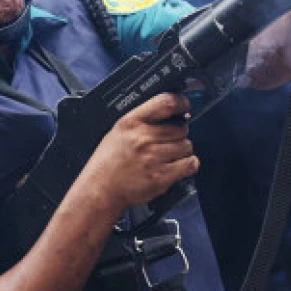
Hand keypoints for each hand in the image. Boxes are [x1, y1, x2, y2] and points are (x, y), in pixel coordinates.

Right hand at [86, 93, 197, 210]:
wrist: (101, 188)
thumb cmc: (110, 160)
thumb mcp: (121, 129)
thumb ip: (145, 118)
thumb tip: (174, 111)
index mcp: (132, 122)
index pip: (166, 102)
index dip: (181, 102)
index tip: (184, 106)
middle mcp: (143, 138)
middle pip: (181, 127)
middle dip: (179, 133)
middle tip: (170, 140)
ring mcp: (153, 157)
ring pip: (186, 146)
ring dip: (182, 151)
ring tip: (169, 155)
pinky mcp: (161, 176)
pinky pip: (189, 165)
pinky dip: (188, 165)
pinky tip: (178, 165)